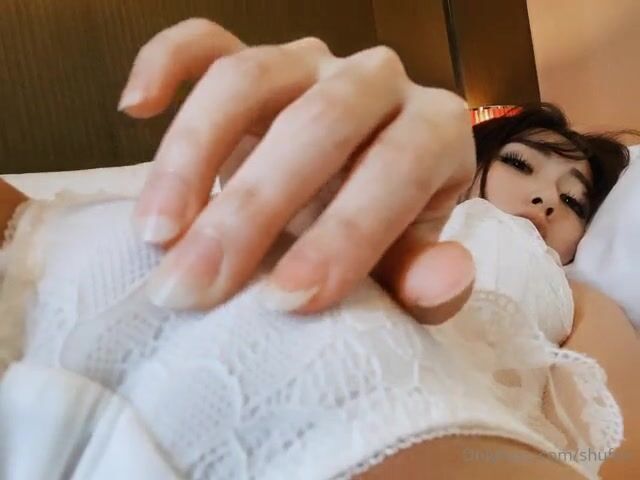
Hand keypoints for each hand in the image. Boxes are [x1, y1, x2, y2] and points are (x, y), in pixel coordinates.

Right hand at [121, 18, 475, 321]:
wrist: (349, 200)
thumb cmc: (382, 240)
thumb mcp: (408, 270)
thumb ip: (427, 280)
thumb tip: (444, 277)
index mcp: (433, 130)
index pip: (397, 167)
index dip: (344, 235)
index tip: (283, 301)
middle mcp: (375, 82)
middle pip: (317, 122)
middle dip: (252, 209)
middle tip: (194, 285)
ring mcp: (310, 63)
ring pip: (249, 78)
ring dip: (192, 154)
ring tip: (156, 232)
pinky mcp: (254, 61)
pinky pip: (205, 41)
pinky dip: (165, 62)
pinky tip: (136, 107)